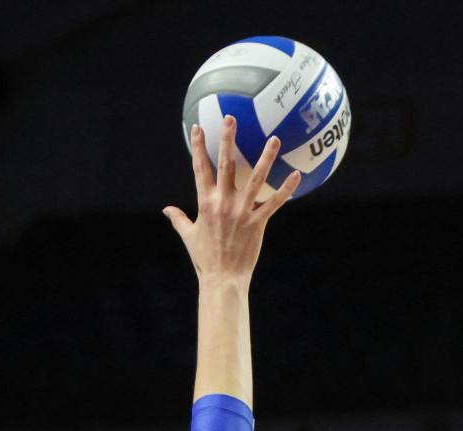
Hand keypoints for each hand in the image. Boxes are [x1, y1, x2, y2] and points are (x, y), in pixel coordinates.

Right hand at [163, 117, 299, 285]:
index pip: (200, 169)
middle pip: (225, 165)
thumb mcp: (188, 236)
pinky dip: (286, 189)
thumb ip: (179, 219)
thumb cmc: (205, 258)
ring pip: (256, 179)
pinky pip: (274, 203)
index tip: (198, 128)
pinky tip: (296, 174)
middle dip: (227, 140)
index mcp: (205, 204)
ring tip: (274, 139)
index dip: (198, 147)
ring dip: (265, 158)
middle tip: (231, 118)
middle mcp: (223, 204)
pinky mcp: (258, 223)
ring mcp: (242, 212)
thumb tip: (166, 209)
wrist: (223, 279)